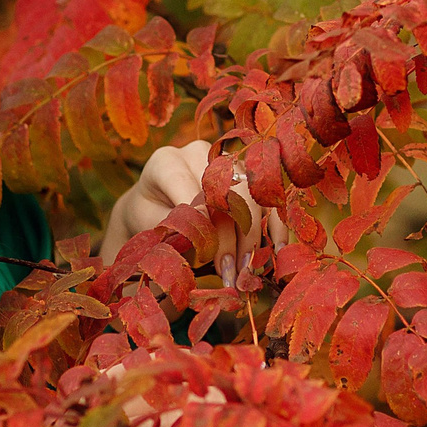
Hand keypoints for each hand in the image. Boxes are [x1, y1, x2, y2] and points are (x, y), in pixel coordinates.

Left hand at [98, 140, 286, 279]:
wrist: (156, 210)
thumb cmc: (149, 220)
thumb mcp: (149, 226)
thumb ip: (172, 233)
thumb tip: (204, 254)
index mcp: (167, 162)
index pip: (187, 188)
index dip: (199, 223)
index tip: (204, 257)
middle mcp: (202, 154)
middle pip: (224, 190)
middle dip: (229, 235)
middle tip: (228, 272)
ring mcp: (230, 163)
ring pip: (251, 196)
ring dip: (252, 238)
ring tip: (246, 272)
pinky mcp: (250, 179)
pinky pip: (269, 201)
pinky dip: (275, 228)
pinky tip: (278, 252)